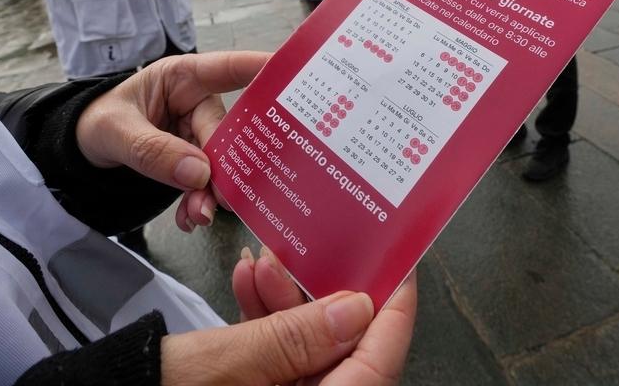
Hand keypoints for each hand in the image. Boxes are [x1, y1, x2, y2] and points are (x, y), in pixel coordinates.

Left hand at [74, 51, 270, 230]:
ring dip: (209, 192)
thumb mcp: (116, 132)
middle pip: (229, 132)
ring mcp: (198, 133)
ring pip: (220, 163)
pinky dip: (197, 203)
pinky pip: (205, 183)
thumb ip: (154, 150)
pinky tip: (187, 218)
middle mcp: (198, 103)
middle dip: (224, 167)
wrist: (83, 150)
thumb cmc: (99, 121)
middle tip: (218, 200)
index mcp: (183, 78)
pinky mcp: (194, 160)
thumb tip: (199, 172)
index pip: (229, 68)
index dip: (264, 69)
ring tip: (195, 216)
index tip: (297, 78)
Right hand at [160, 253, 416, 384]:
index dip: (393, 312)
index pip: (377, 365)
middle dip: (324, 296)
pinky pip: (275, 360)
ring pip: (307, 351)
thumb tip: (354, 309)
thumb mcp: (220, 367)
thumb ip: (290, 339)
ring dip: (288, 302)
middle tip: (312, 250)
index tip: (398, 264)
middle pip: (344, 354)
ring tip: (263, 263)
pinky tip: (246, 284)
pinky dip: (264, 322)